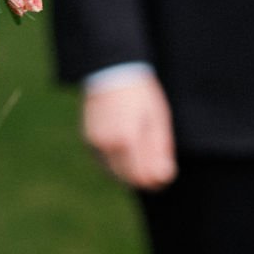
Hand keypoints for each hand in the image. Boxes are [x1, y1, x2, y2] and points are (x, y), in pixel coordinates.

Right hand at [83, 74, 177, 191]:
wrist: (111, 72)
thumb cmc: (140, 96)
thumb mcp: (157, 120)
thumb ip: (159, 152)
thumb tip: (163, 179)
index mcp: (127, 139)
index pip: (143, 178)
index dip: (156, 181)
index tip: (165, 174)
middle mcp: (106, 145)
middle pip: (129, 179)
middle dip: (144, 177)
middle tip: (157, 165)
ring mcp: (94, 144)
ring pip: (115, 174)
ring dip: (130, 171)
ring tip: (142, 150)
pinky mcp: (88, 142)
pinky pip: (105, 164)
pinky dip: (117, 164)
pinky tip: (128, 149)